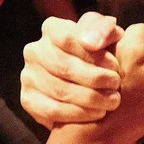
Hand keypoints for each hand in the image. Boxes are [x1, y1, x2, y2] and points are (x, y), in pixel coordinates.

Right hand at [20, 13, 124, 127]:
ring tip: (111, 101)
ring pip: (60, 90)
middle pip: (64, 66)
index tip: (114, 66)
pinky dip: (78, 114)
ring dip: (90, 97)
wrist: (92, 85)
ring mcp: (28, 76)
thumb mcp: (107, 36)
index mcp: (51, 29)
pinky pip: (52, 110)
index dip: (94, 54)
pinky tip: (97, 114)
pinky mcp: (28, 100)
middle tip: (115, 85)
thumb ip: (103, 30)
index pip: (68, 38)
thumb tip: (89, 42)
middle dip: (95, 78)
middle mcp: (34, 50)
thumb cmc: (102, 55)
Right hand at [89, 23, 143, 143]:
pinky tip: (132, 102)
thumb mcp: (88, 57)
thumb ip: (106, 40)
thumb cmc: (80, 91)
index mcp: (132, 52)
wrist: (88, 136)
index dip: (130, 39)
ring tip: (127, 88)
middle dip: (138, 60)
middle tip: (121, 72)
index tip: (121, 49)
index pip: (141, 31)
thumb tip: (121, 30)